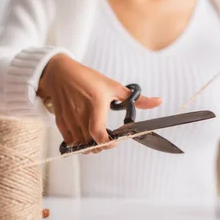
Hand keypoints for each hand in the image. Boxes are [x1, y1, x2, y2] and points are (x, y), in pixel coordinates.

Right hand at [37, 54, 161, 152]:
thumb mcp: (113, 86)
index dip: (107, 143)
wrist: (61, 73)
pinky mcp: (61, 122)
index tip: (114, 141)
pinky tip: (85, 136)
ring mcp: (69, 119)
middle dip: (101, 146)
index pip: (99, 134)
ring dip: (90, 146)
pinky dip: (78, 144)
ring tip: (96, 138)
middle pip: (91, 144)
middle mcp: (81, 114)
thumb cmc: (87, 78)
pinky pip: (69, 142)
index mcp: (96, 105)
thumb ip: (136, 98)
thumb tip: (159, 101)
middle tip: (108, 140)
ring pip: (80, 145)